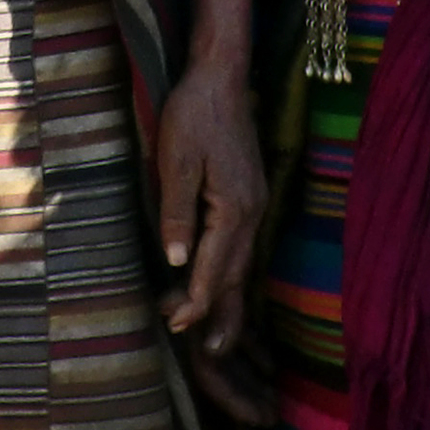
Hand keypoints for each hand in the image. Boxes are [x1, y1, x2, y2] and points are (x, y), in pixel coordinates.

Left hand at [155, 52, 264, 367]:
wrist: (221, 76)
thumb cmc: (193, 113)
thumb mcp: (176, 160)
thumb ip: (177, 212)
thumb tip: (175, 261)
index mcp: (234, 207)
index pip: (214, 267)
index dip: (196, 301)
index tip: (177, 326)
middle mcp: (251, 212)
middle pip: (235, 275)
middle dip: (219, 313)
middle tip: (207, 352)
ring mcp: (254, 205)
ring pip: (241, 264)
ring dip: (225, 297)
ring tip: (215, 334)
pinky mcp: (249, 197)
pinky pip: (241, 247)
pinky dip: (230, 272)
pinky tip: (220, 284)